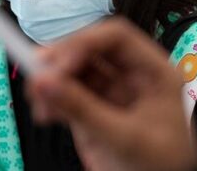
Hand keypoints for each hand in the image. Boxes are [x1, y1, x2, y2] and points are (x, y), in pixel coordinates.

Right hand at [27, 18, 196, 170]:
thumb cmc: (160, 166)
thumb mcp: (123, 137)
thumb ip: (83, 109)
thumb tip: (44, 82)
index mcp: (153, 72)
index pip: (117, 38)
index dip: (84, 43)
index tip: (59, 64)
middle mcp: (131, 76)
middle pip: (90, 50)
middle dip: (61, 62)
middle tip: (37, 76)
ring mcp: (110, 93)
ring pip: (74, 72)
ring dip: (51, 81)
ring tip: (36, 100)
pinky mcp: (92, 111)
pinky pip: (67, 95)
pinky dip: (51, 100)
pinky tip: (43, 112)